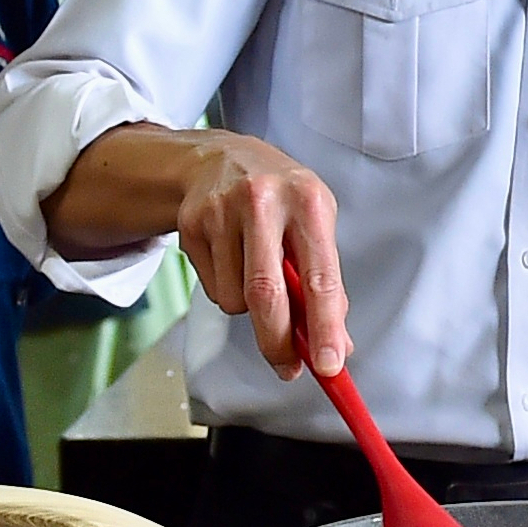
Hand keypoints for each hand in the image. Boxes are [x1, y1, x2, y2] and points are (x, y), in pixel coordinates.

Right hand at [132, 126, 347, 374]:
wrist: (221, 159)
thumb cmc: (281, 199)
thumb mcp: (314, 225)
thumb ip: (326, 282)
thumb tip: (336, 344)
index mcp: (308, 202)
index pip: (320, 277)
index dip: (325, 327)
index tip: (330, 364)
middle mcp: (264, 201)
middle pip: (266, 294)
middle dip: (278, 342)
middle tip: (288, 367)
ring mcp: (222, 211)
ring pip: (235, 299)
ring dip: (249, 310)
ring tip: (255, 273)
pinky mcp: (191, 224)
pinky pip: (212, 289)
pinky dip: (227, 291)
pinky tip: (231, 260)